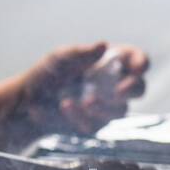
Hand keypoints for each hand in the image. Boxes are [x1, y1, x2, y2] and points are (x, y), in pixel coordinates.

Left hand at [19, 41, 148, 135]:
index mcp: (110, 62)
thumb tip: (103, 45)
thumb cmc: (47, 74)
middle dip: (132, 89)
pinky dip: (82, 116)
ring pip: (120, 110)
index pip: (136, 60)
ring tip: (84, 101)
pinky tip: (66, 107)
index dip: (141, 63)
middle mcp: (113, 84)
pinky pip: (98, 124)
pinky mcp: (95, 124)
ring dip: (104, 106)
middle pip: (139, 88)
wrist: (28, 104)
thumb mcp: (60, 58)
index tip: (138, 68)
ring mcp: (106, 106)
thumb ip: (81, 53)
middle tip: (118, 92)